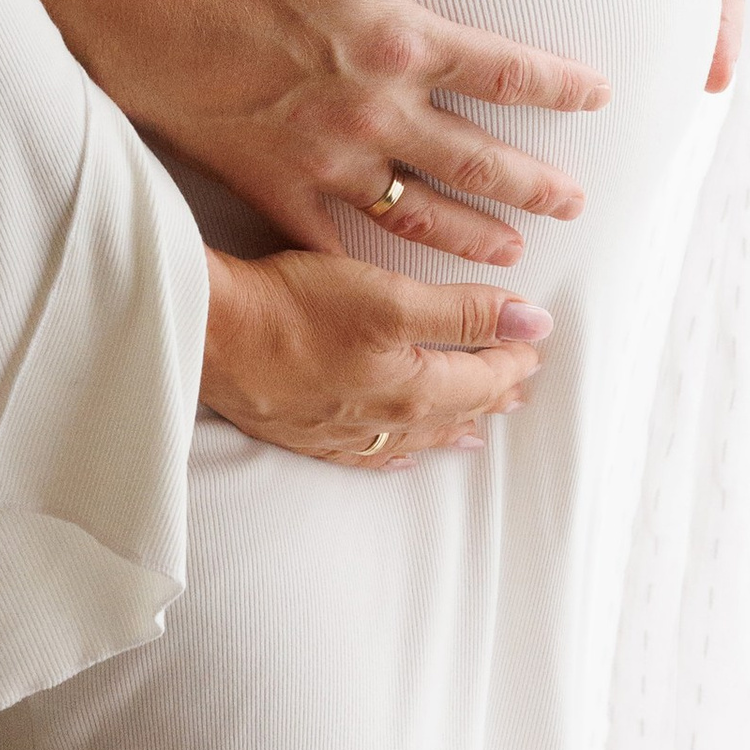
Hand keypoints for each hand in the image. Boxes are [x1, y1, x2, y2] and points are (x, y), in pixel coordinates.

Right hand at [68, 0, 608, 267]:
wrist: (139, 12)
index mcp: (399, 40)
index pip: (505, 70)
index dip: (560, 85)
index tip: (597, 96)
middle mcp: (378, 112)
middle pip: (480, 160)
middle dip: (535, 185)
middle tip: (576, 204)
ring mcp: (329, 160)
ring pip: (422, 213)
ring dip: (474, 235)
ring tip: (510, 253)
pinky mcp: (279, 188)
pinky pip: (337, 242)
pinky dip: (373, 266)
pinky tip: (397, 286)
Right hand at [199, 246, 551, 466]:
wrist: (213, 337)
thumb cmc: (297, 307)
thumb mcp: (391, 295)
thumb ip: (465, 311)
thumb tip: (534, 323)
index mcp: (414, 389)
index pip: (482, 376)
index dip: (513, 356)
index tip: (536, 340)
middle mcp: (386, 421)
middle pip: (456, 408)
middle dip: (493, 392)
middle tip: (520, 382)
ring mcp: (346, 433)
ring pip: (418, 434)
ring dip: (455, 425)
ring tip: (480, 428)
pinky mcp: (308, 433)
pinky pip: (371, 454)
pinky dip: (399, 451)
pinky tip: (402, 454)